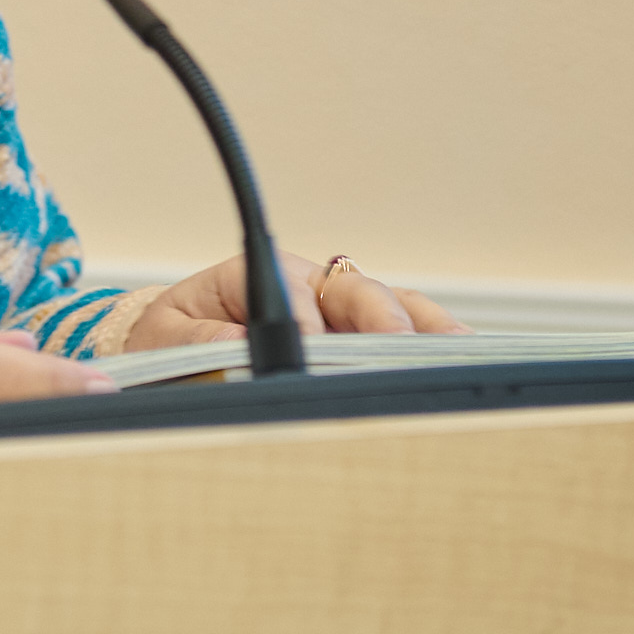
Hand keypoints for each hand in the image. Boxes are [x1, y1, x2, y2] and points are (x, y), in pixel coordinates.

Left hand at [120, 250, 467, 351]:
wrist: (169, 350)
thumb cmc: (172, 340)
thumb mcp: (169, 337)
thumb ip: (203, 339)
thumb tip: (244, 343)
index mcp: (255, 276)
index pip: (293, 289)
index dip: (307, 320)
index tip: (315, 345)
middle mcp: (306, 287)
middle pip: (355, 291)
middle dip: (380, 317)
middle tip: (399, 348)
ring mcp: (337, 310)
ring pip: (391, 306)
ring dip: (423, 326)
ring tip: (459, 348)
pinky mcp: (357, 336)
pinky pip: (403, 331)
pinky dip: (433, 341)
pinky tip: (464, 357)